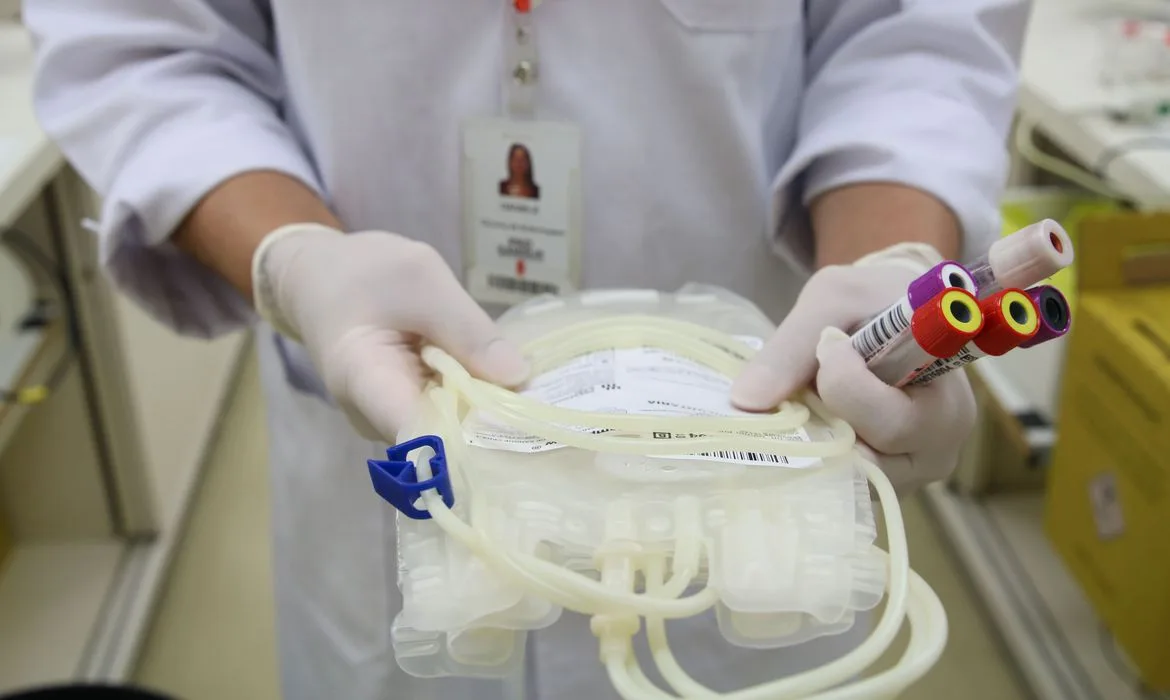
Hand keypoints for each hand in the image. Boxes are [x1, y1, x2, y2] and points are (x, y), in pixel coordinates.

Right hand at [252, 224, 528, 440]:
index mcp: (366, 384)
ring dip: (488, 408)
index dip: (475, 441)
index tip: (525, 430)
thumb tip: (519, 378)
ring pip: (453, 429)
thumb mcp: (421, 279)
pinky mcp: (407, 413)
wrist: (319, 278)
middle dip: (493, 422)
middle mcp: (375, 419)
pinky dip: (476, 398)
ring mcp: (391, 421)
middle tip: (548, 401)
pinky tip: (501, 380)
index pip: (423, 437)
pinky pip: (450, 415)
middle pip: (444, 438)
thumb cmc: (363, 273)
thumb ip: (467, 329)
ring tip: (530, 387)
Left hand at [730, 244, 976, 492]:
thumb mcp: (835, 300)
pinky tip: (801, 422)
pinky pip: (835, 485)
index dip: (843, 384)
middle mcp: (936, 452)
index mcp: (947, 404)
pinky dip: (808, 456)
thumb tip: (745, 401)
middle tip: (804, 383)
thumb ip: (793, 347)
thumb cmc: (874, 302)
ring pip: (842, 480)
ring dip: (809, 442)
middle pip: (865, 461)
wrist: (898, 317)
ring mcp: (907, 476)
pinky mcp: (877, 486)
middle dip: (819, 421)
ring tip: (805, 399)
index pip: (890, 421)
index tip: (829, 343)